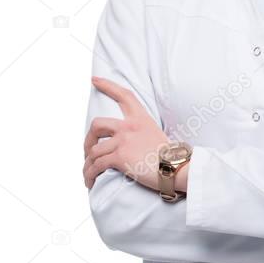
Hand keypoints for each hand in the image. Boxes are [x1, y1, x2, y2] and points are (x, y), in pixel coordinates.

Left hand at [83, 76, 169, 190]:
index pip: (123, 95)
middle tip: (88, 151)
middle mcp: (129, 126)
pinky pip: (96, 166)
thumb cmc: (169, 157)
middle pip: (96, 125)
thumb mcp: (156, 135)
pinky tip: (90, 182)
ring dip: (87, 165)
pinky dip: (89, 175)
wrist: (175, 168)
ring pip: (93, 151)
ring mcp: (123, 141)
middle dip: (87, 140)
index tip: (94, 80)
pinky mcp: (119, 157)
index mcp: (140, 118)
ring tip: (88, 174)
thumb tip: (126, 143)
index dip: (108, 86)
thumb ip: (139, 133)